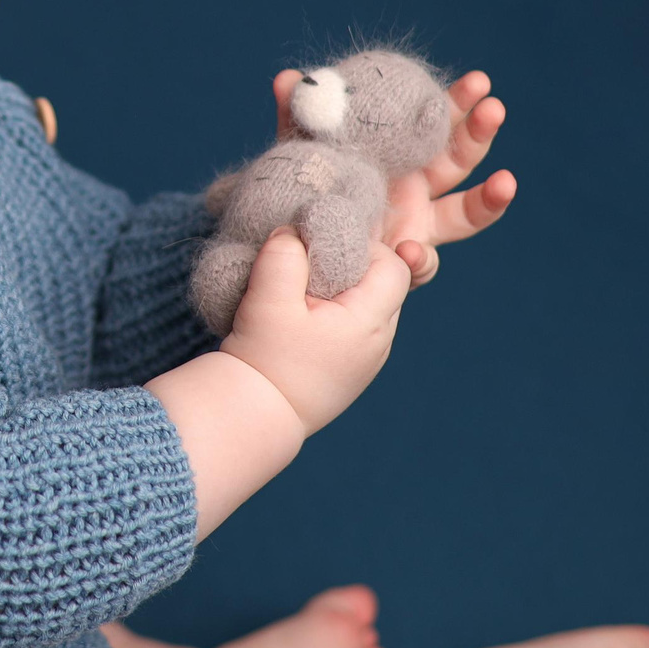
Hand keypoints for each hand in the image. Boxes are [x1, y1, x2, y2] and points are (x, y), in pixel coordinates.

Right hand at [219, 223, 428, 435]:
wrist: (255, 417)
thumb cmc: (263, 359)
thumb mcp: (267, 299)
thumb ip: (283, 255)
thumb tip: (294, 230)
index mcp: (369, 322)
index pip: (392, 266)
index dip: (363, 247)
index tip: (324, 250)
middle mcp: (379, 343)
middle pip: (385, 285)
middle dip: (352, 267)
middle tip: (311, 270)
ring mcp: (368, 361)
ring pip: (370, 307)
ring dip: (343, 293)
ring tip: (304, 298)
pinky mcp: (351, 372)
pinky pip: (356, 330)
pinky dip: (337, 317)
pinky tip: (304, 322)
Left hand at [268, 67, 516, 289]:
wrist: (292, 247)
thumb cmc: (304, 192)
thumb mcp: (298, 153)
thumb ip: (296, 120)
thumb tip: (285, 78)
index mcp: (399, 153)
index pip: (437, 122)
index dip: (459, 102)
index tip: (478, 81)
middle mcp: (417, 189)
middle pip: (460, 159)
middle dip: (480, 133)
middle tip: (494, 108)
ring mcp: (416, 228)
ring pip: (465, 212)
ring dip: (489, 198)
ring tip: (506, 183)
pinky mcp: (400, 265)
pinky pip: (420, 264)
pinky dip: (419, 259)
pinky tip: (408, 251)